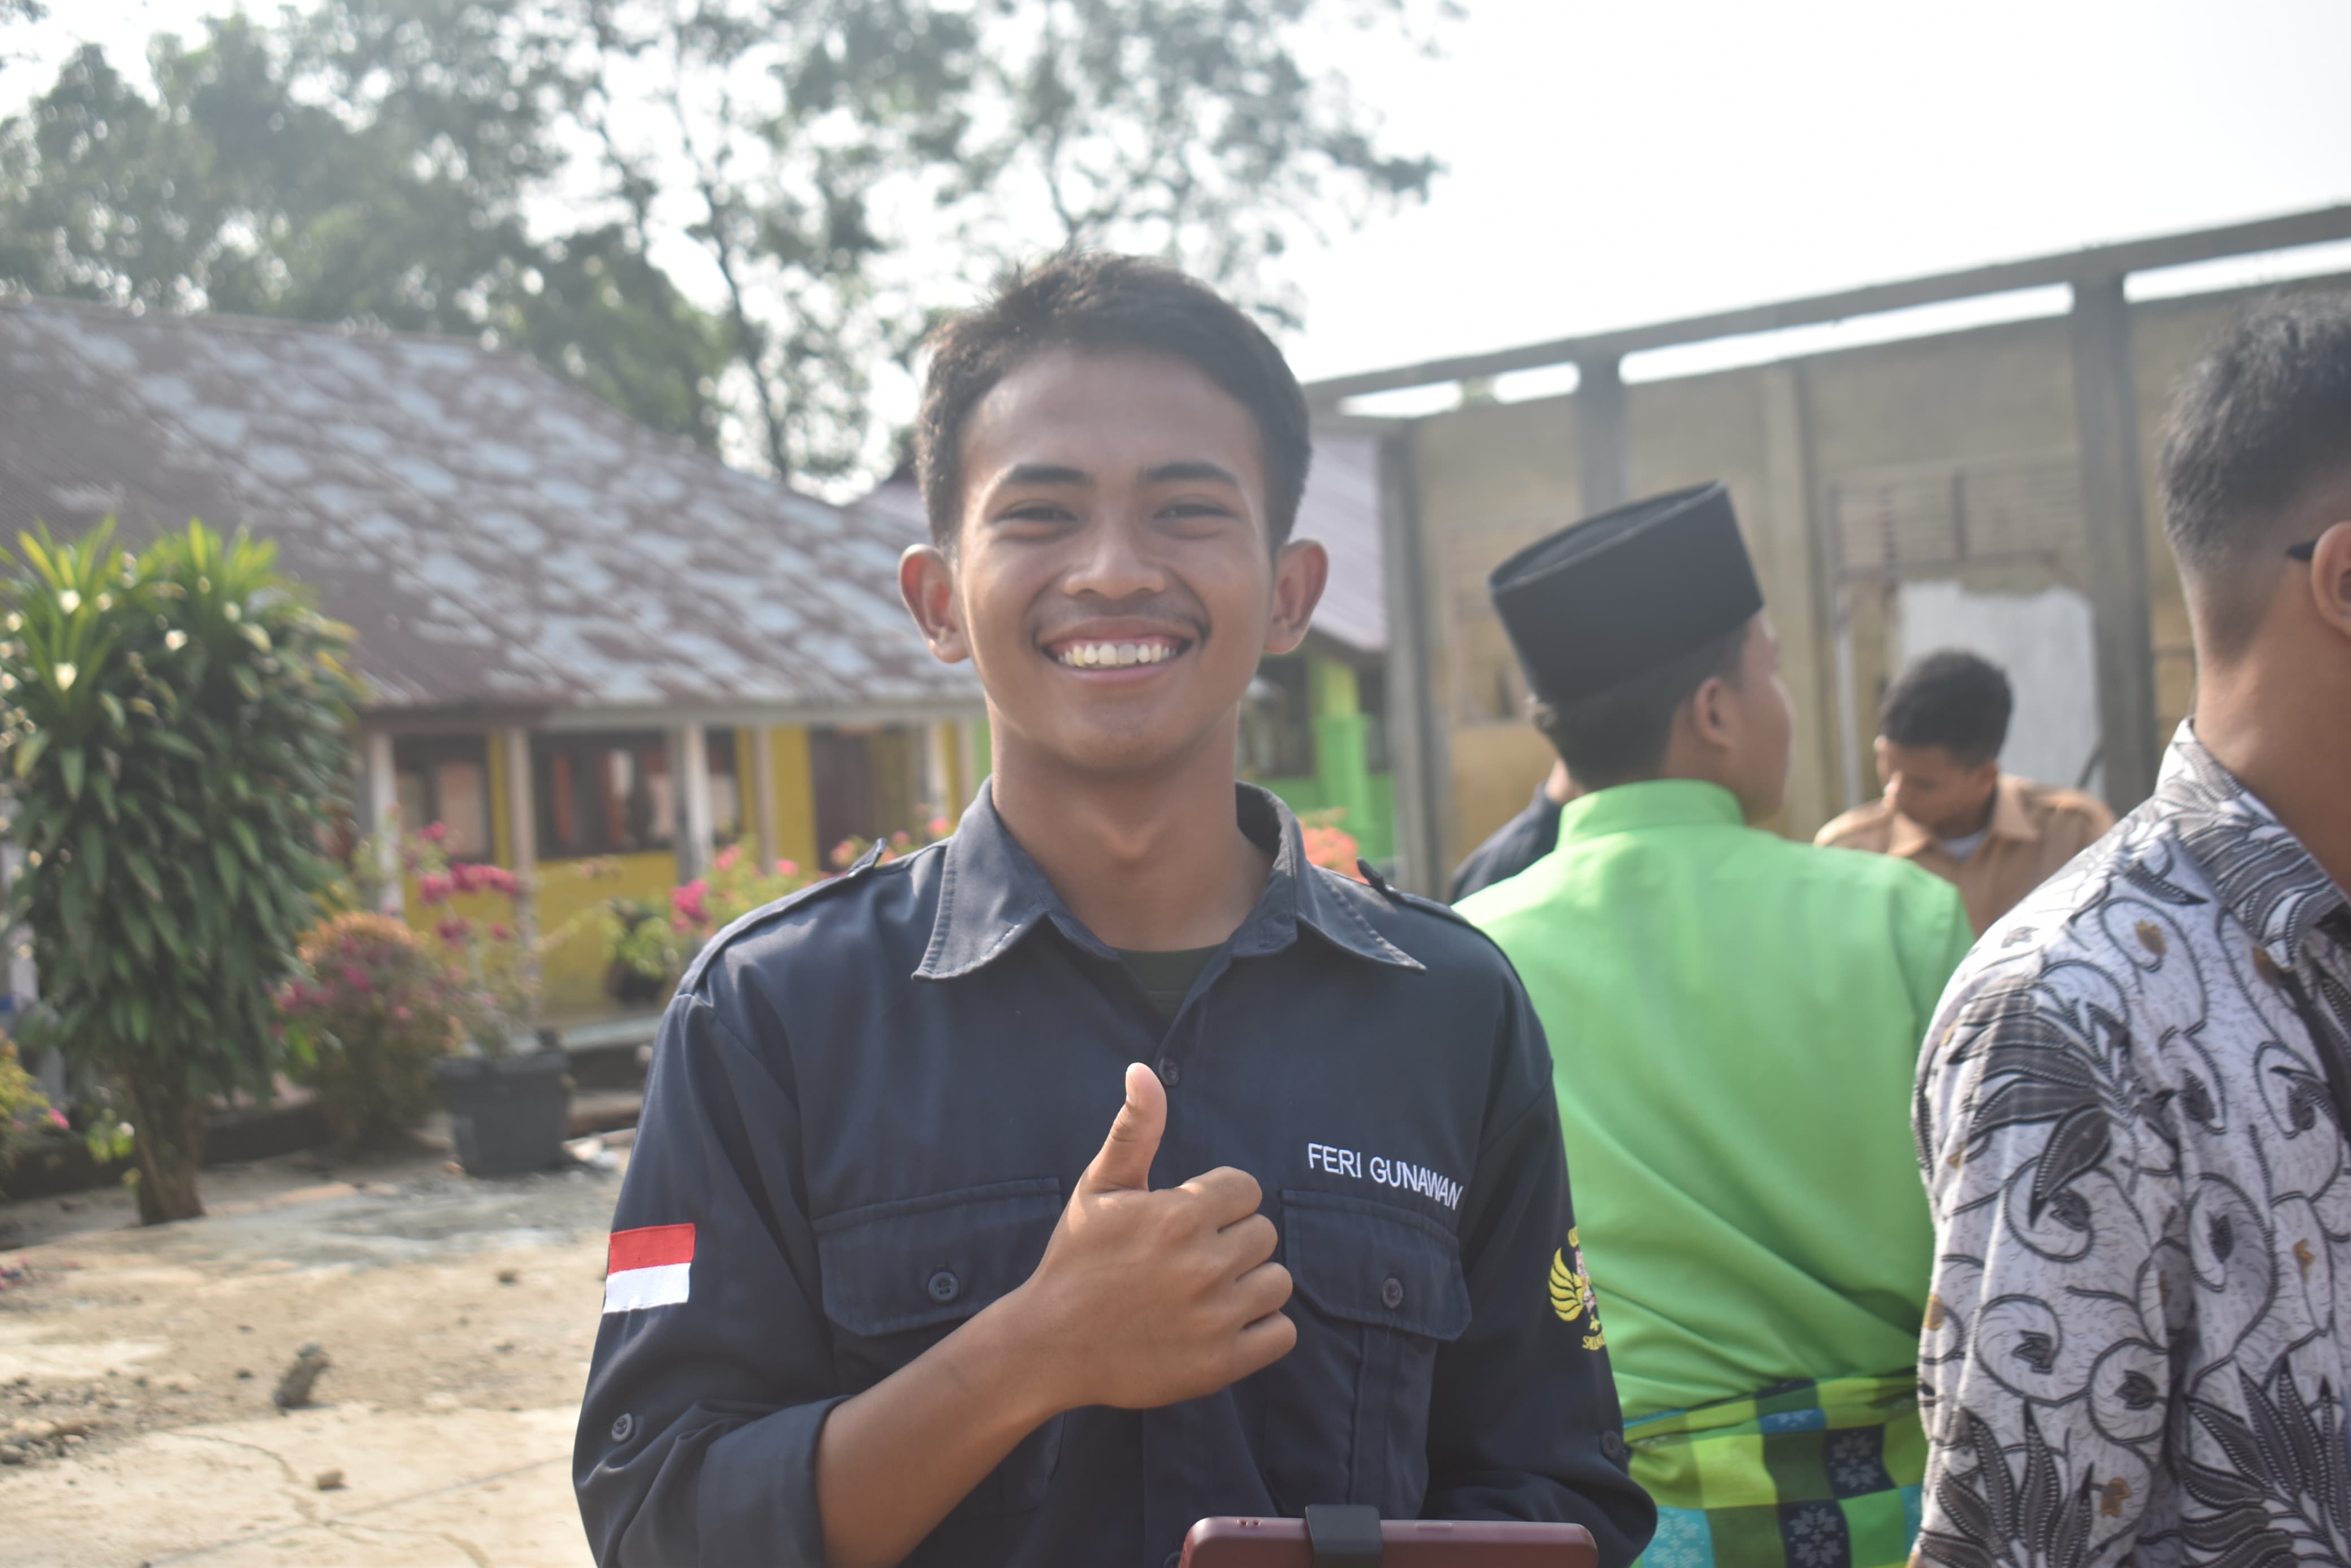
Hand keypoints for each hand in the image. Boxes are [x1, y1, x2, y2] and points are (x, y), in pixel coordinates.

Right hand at [1009, 1063, 1295, 1412]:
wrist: (1049, 1346)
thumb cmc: (1076, 1259)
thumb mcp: (1100, 1188)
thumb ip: (1134, 1129)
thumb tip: (1143, 1071)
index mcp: (1177, 1215)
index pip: (1247, 1190)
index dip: (1219, 1202)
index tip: (1187, 1221)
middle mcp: (1202, 1265)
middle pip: (1264, 1234)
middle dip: (1233, 1241)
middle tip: (1190, 1259)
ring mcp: (1215, 1318)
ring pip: (1278, 1282)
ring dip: (1250, 1284)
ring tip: (1207, 1291)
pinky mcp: (1221, 1365)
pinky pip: (1281, 1333)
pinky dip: (1261, 1329)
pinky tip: (1223, 1323)